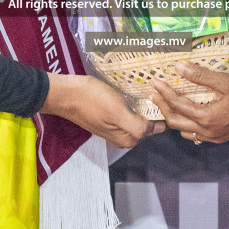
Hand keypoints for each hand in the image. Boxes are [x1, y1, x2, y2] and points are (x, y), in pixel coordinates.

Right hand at [42, 73, 164, 148]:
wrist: (67, 94)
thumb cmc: (93, 100)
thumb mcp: (117, 113)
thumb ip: (138, 126)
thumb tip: (160, 128)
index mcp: (127, 138)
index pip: (153, 128)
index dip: (158, 114)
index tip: (161, 97)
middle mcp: (122, 136)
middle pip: (145, 124)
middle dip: (152, 110)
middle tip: (155, 91)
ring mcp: (114, 126)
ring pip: (137, 117)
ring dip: (142, 105)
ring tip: (145, 90)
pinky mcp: (108, 117)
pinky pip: (127, 112)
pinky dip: (132, 103)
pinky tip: (132, 93)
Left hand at [150, 61, 228, 143]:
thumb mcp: (225, 81)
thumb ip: (200, 75)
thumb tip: (178, 67)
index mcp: (206, 117)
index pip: (177, 105)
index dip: (164, 93)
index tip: (155, 82)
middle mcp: (206, 131)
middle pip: (176, 122)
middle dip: (163, 107)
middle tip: (155, 94)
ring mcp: (212, 136)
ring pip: (184, 131)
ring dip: (173, 118)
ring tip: (167, 103)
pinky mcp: (219, 137)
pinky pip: (195, 135)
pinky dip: (186, 126)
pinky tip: (187, 116)